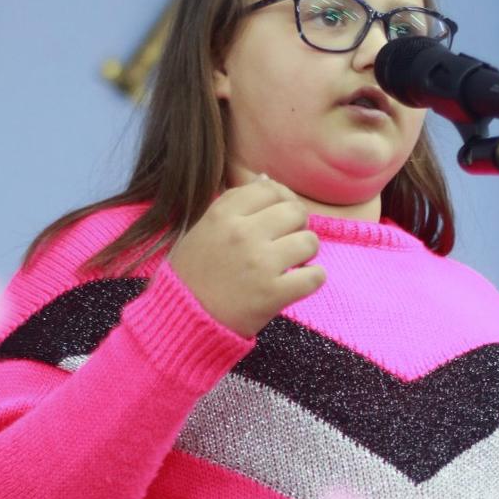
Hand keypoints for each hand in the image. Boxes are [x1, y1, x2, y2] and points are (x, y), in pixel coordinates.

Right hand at [167, 175, 325, 336]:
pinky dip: (312, 279)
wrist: (183, 320)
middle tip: (287, 240)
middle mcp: (243, 234)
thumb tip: (267, 178)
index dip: (281, 198)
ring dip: (306, 252)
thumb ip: (233, 203)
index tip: (279, 214)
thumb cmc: (192, 274)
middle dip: (297, 224)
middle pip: (295, 211)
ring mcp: (260, 264)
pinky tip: (298, 282)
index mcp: (223, 215)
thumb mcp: (202, 229)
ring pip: (310, 241)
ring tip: (291, 262)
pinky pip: (316, 276)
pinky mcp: (273, 294)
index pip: (269, 188)